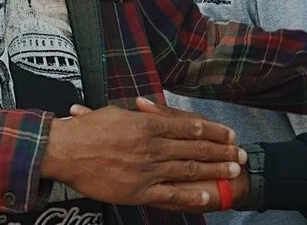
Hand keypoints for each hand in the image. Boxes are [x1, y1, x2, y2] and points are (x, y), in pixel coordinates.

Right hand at [40, 99, 245, 210]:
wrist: (66, 151)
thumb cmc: (86, 130)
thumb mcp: (116, 113)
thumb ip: (138, 116)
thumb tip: (152, 112)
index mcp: (146, 123)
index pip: (186, 126)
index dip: (210, 130)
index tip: (227, 133)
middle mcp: (152, 145)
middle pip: (193, 146)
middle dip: (220, 150)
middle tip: (240, 152)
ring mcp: (148, 169)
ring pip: (188, 168)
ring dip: (214, 168)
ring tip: (233, 169)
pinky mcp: (140, 190)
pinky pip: (172, 194)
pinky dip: (193, 194)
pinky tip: (210, 193)